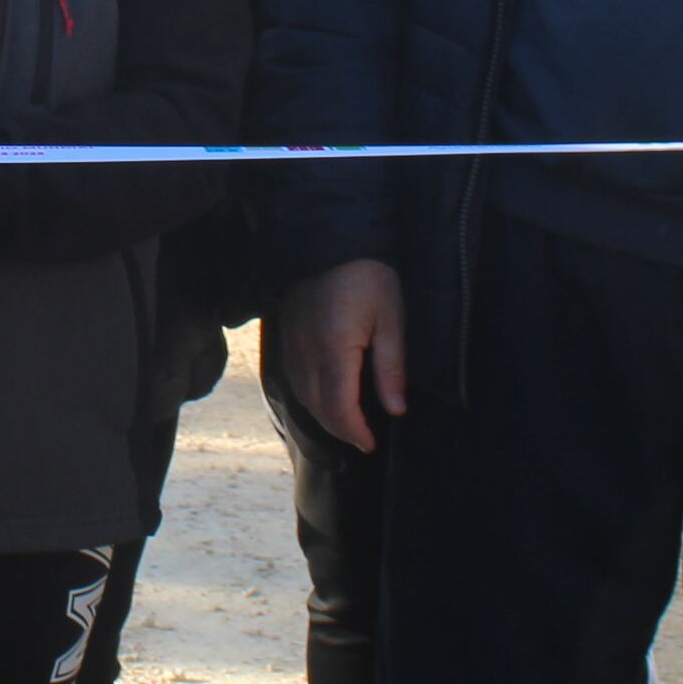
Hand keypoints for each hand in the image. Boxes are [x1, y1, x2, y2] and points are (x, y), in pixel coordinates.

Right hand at [276, 260, 412, 453]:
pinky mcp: (286, 336)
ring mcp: (291, 344)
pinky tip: (324, 398)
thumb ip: (391, 367)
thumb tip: (396, 410)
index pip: (340, 406)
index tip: (371, 444)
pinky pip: (293, 378)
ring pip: (302, 395)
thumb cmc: (369, 275)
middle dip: (340, 429)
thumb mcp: (391, 318)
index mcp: (334, 349)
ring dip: (323, 416)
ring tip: (346, 424)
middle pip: (318, 407)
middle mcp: (306, 352)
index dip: (355, 431)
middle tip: (362, 440)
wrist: (331, 238)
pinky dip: (309, 397)